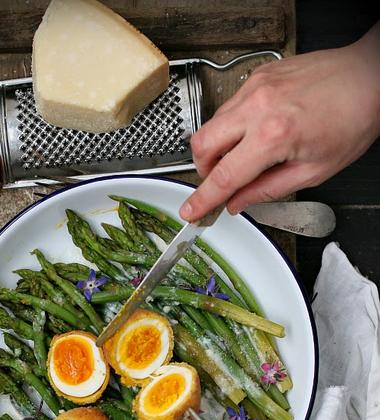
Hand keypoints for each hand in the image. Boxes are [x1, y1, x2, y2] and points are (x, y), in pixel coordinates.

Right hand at [180, 23, 379, 221]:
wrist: (369, 76)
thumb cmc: (353, 118)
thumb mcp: (314, 171)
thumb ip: (268, 190)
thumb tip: (239, 202)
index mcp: (273, 136)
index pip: (224, 176)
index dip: (203, 198)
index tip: (190, 210)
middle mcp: (258, 107)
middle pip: (202, 145)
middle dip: (203, 170)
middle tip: (219, 182)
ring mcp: (255, 87)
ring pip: (212, 124)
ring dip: (218, 147)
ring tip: (244, 157)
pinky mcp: (258, 76)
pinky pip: (229, 107)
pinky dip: (233, 126)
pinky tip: (255, 133)